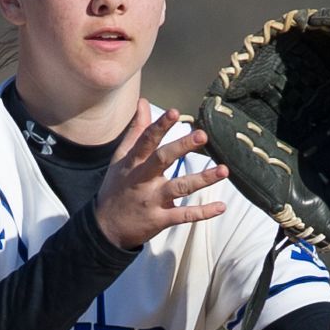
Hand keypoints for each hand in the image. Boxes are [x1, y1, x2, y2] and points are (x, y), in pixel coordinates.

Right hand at [94, 102, 229, 249]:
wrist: (106, 228)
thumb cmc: (117, 187)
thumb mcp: (121, 158)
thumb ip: (136, 131)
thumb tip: (143, 102)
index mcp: (134, 163)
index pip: (146, 140)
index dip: (160, 126)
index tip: (174, 112)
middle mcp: (143, 180)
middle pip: (163, 160)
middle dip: (182, 147)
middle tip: (202, 134)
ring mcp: (152, 200)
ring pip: (179, 188)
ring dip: (202, 179)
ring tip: (223, 170)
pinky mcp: (160, 220)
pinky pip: (184, 215)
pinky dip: (203, 213)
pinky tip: (221, 207)